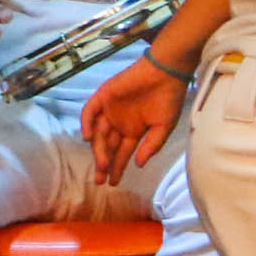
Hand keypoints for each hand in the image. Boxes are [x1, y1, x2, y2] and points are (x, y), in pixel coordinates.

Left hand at [82, 56, 190, 184]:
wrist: (166, 72)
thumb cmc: (169, 99)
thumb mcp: (164, 128)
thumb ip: (151, 146)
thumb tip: (138, 165)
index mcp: (133, 130)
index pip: (121, 153)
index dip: (117, 168)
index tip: (113, 183)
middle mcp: (119, 122)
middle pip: (107, 147)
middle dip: (104, 164)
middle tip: (101, 180)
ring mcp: (109, 110)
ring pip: (98, 134)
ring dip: (98, 149)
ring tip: (102, 163)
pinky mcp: (103, 96)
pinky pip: (90, 112)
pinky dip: (86, 123)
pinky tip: (89, 137)